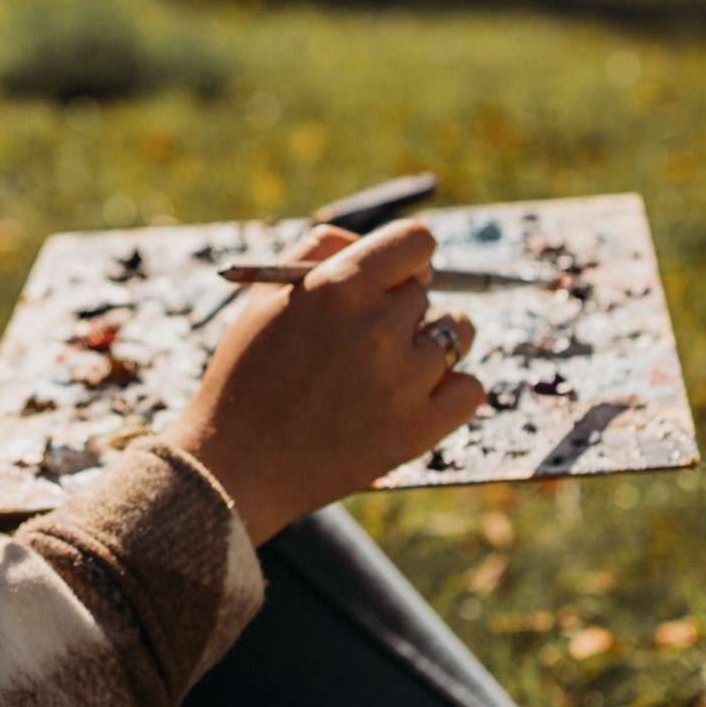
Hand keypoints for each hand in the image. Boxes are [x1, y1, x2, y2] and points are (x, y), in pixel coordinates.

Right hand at [166, 220, 485, 542]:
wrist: (235, 464)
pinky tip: (414, 397)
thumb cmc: (247, 373)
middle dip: (400, 309)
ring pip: (458, 334)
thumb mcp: (268, 294)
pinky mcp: (419, 429)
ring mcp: (403, 381)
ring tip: (393, 367)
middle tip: (362, 342)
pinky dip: (451, 390)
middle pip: (426, 293)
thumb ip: (323, 249)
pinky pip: (469, 390)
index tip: (396, 279)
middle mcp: (378, 328)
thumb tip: (382, 248)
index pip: (417, 242)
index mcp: (339, 286)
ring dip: (434, 342)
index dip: (408, 258)